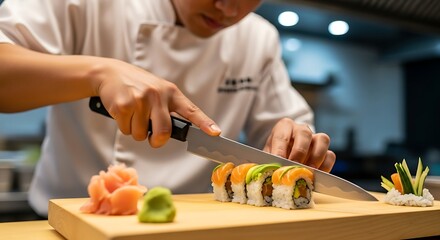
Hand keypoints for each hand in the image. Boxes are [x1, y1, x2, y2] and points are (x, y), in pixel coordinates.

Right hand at [92, 58, 220, 146]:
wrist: (110, 73)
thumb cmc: (138, 86)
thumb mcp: (158, 91)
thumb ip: (169, 109)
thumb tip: (178, 132)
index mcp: (171, 92)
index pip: (191, 110)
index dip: (205, 123)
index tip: (215, 133)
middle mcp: (158, 95)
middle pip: (164, 132)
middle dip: (156, 141)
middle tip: (152, 138)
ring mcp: (141, 99)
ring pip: (142, 134)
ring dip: (136, 131)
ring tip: (133, 113)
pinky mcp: (124, 105)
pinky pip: (127, 130)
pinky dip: (124, 126)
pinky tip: (123, 111)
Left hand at [263, 118, 335, 171]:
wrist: (286, 156)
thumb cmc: (275, 154)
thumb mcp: (268, 155)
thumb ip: (269, 161)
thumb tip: (271, 172)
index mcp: (284, 127)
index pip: (282, 135)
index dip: (279, 149)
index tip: (278, 161)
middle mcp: (301, 129)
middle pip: (304, 133)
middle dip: (299, 152)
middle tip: (294, 166)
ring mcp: (316, 138)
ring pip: (322, 140)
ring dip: (315, 158)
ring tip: (308, 171)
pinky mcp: (326, 151)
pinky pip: (330, 155)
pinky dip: (325, 166)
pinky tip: (316, 175)